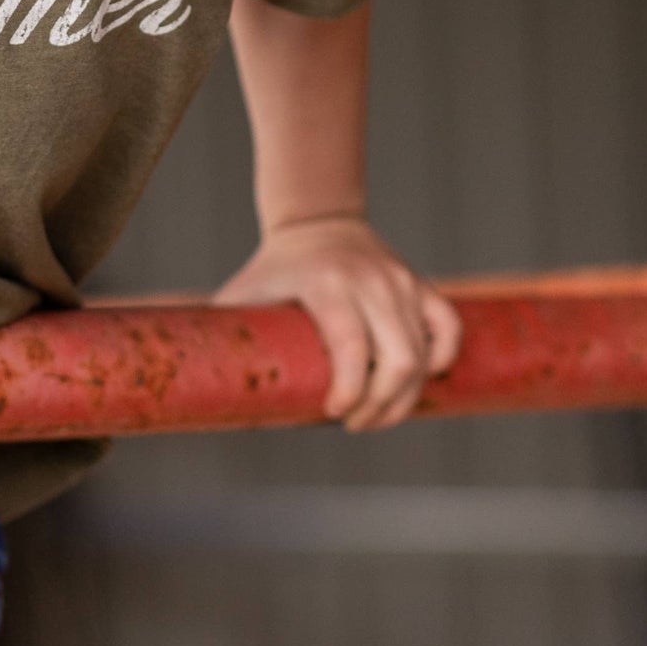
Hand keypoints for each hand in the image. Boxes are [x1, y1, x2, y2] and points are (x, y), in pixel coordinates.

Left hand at [212, 216, 460, 429]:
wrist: (316, 221)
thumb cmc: (272, 270)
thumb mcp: (244, 295)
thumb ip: (227, 339)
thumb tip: (199, 396)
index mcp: (327, 281)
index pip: (351, 345)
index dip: (349, 390)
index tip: (333, 414)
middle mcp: (371, 280)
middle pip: (399, 359)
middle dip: (381, 406)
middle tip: (354, 424)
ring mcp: (401, 281)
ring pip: (424, 354)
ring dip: (404, 397)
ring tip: (375, 415)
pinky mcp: (421, 285)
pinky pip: (447, 329)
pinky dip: (440, 361)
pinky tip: (418, 381)